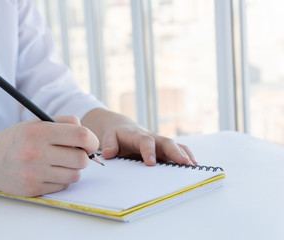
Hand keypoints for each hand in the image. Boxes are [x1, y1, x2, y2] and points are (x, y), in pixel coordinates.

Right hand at [0, 116, 98, 196]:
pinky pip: (63, 186)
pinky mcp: (33, 189)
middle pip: (81, 159)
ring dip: (73, 169)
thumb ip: (65, 123)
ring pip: (75, 175)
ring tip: (60, 163)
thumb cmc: (18, 139)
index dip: (92, 140)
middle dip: (83, 156)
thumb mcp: (37, 123)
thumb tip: (89, 137)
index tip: (90, 143)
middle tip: (75, 153)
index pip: (81, 136)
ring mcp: (34, 173)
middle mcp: (36, 153)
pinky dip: (62, 180)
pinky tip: (49, 172)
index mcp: (40, 132)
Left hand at [81, 108, 195, 166]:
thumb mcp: (109, 138)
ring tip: (192, 166)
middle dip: (175, 152)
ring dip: (183, 155)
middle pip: (166, 142)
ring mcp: (160, 143)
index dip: (149, 151)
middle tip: (183, 162)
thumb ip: (109, 144)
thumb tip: (109, 153)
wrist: (123, 129)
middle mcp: (152, 137)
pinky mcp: (164, 148)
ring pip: (175, 146)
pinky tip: (193, 165)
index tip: (151, 164)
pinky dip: (186, 156)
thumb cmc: (117, 136)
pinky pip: (178, 150)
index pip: (145, 141)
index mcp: (137, 135)